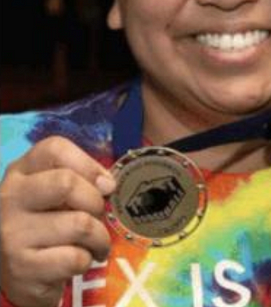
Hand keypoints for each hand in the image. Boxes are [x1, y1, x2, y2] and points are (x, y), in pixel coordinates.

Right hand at [0, 137, 115, 306]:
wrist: (15, 274)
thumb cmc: (46, 226)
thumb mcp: (54, 196)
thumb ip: (79, 180)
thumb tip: (108, 185)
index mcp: (19, 173)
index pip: (54, 148)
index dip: (89, 165)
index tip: (104, 186)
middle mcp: (8, 198)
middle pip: (66, 183)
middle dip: (95, 202)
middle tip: (96, 217)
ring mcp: (11, 234)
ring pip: (80, 225)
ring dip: (99, 239)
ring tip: (93, 245)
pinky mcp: (22, 267)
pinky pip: (76, 258)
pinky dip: (87, 261)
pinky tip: (77, 262)